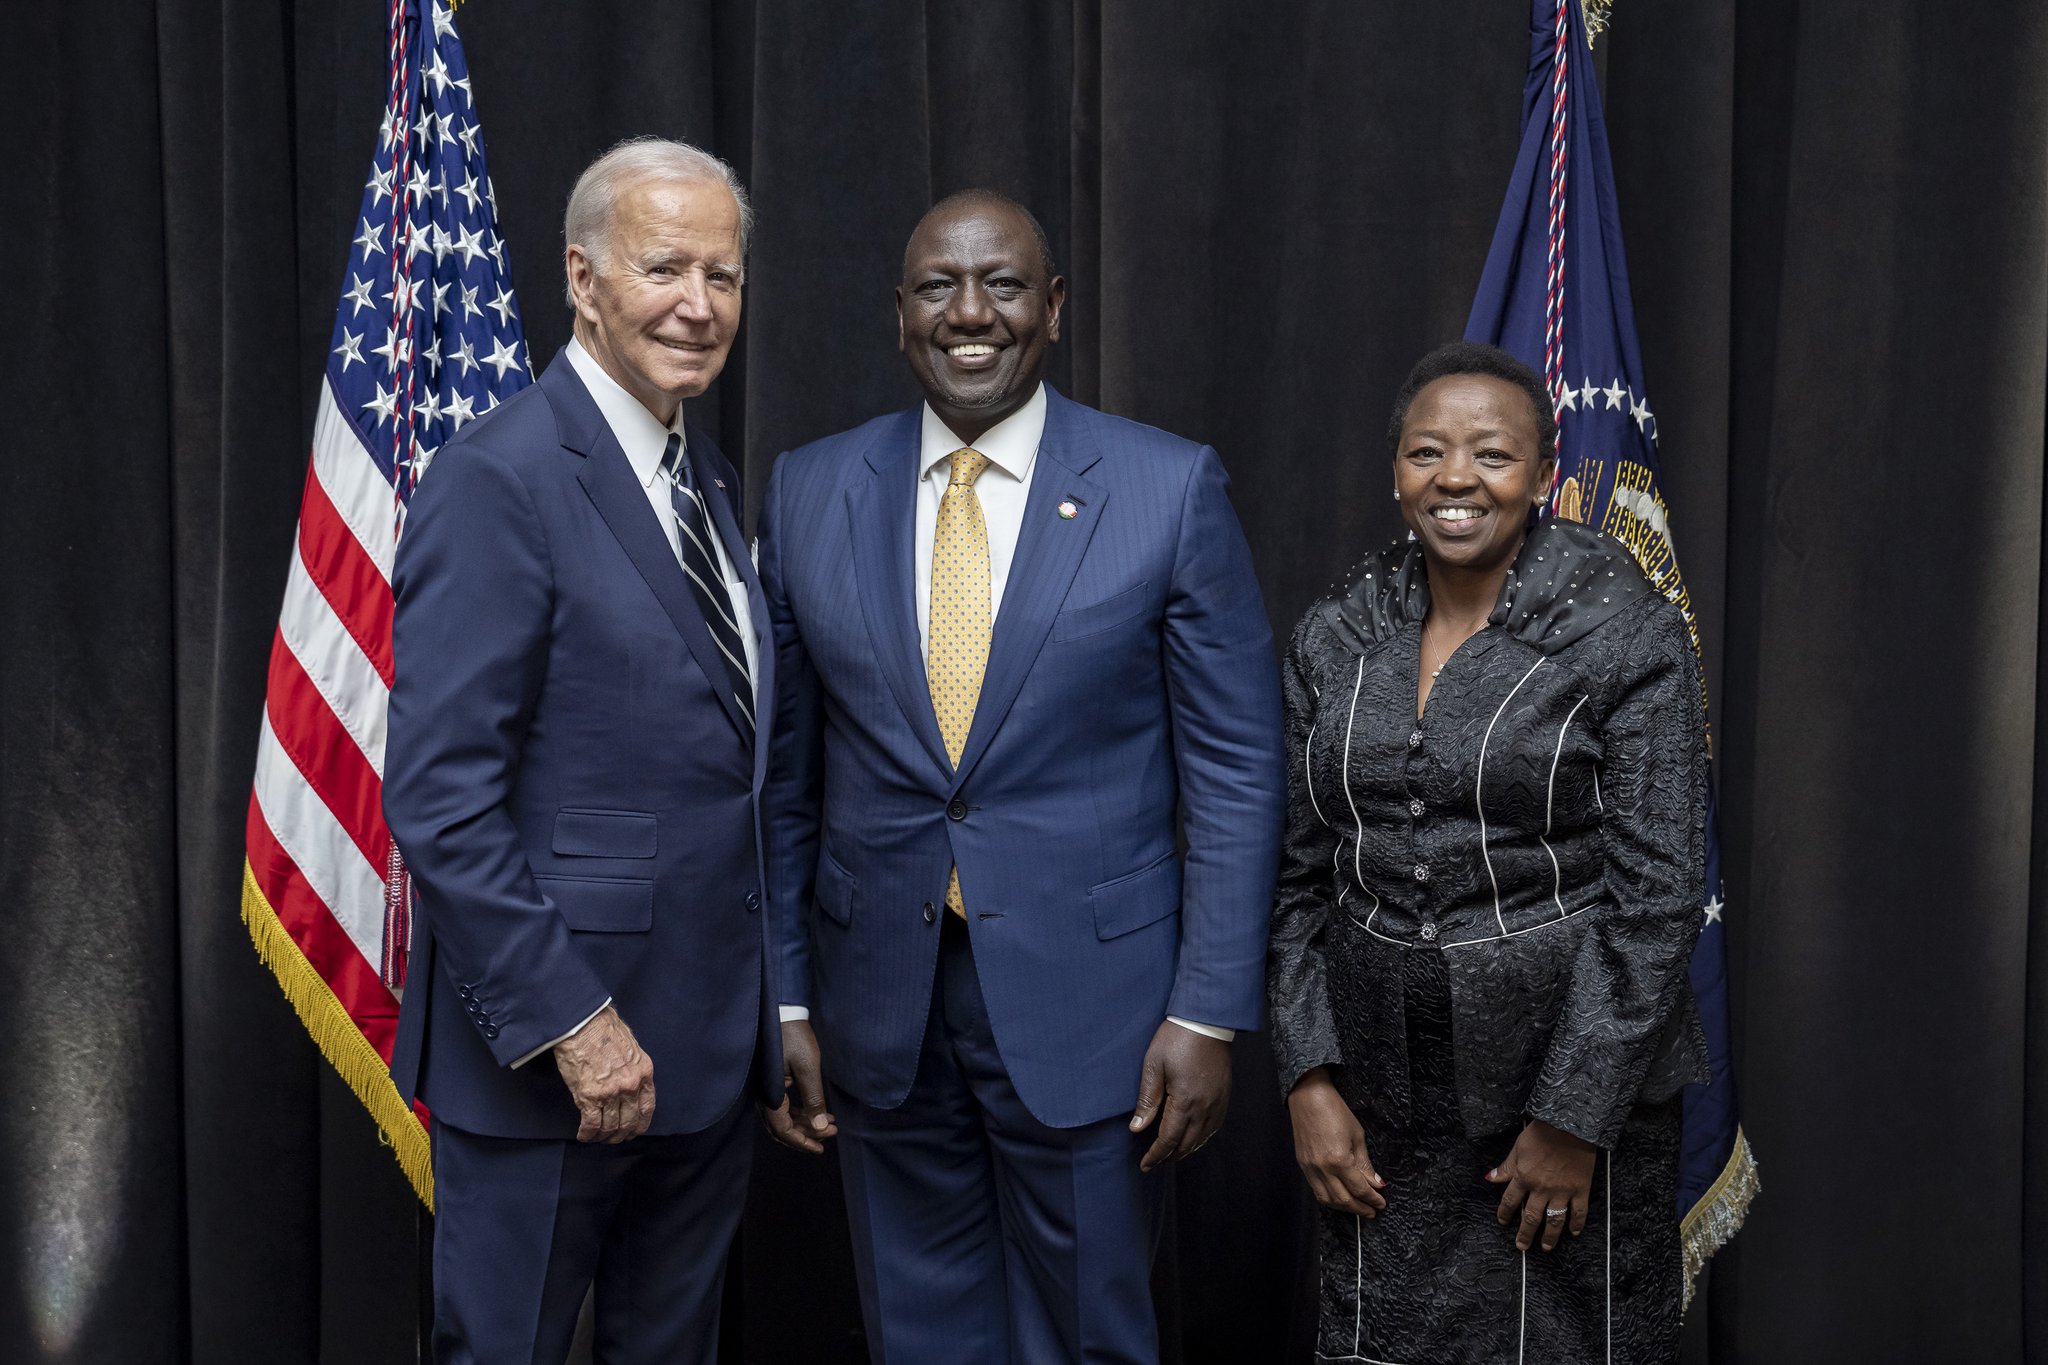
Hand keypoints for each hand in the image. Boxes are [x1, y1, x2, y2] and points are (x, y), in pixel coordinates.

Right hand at [551, 1005, 655, 1143]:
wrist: (583, 1024)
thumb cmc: (604, 1030)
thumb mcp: (632, 1049)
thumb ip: (633, 1070)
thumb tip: (629, 1087)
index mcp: (644, 1073)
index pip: (647, 1108)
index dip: (640, 1124)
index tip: (633, 1131)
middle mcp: (631, 1085)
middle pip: (629, 1122)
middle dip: (621, 1135)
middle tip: (612, 1139)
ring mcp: (611, 1092)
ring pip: (610, 1126)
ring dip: (603, 1137)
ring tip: (595, 1137)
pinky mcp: (589, 1096)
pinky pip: (592, 1124)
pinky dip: (587, 1134)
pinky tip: (583, 1135)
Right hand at [763, 1019, 837, 1154]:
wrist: (783, 1011)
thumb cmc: (793, 1037)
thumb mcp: (808, 1067)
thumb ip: (813, 1098)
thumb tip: (821, 1127)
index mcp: (769, 1094)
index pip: (782, 1129)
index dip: (801, 1142)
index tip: (821, 1148)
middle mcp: (764, 1095)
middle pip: (782, 1127)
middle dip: (807, 1134)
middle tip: (831, 1133)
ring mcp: (767, 1088)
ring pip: (784, 1117)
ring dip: (806, 1123)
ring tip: (830, 1123)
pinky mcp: (772, 1080)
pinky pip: (784, 1105)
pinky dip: (800, 1111)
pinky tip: (817, 1111)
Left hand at [1129, 1021, 1231, 1171]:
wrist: (1207, 1021)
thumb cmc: (1176, 1039)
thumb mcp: (1153, 1066)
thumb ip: (1147, 1100)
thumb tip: (1137, 1128)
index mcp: (1185, 1101)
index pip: (1169, 1139)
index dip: (1156, 1155)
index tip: (1145, 1165)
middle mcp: (1205, 1107)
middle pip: (1187, 1144)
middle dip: (1170, 1157)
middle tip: (1154, 1162)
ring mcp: (1218, 1102)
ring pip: (1202, 1138)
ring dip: (1186, 1150)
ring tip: (1170, 1154)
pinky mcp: (1225, 1095)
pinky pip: (1215, 1126)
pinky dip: (1202, 1138)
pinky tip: (1193, 1137)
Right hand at [1285, 1067, 1385, 1215]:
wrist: (1308, 1096)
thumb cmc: (1334, 1110)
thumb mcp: (1357, 1136)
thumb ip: (1365, 1164)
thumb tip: (1376, 1183)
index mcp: (1339, 1160)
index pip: (1359, 1189)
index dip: (1373, 1199)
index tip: (1381, 1203)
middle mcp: (1322, 1169)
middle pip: (1343, 1200)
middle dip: (1360, 1209)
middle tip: (1373, 1211)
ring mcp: (1309, 1168)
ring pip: (1327, 1200)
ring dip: (1344, 1207)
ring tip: (1358, 1207)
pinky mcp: (1302, 1165)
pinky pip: (1316, 1190)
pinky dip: (1330, 1198)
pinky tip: (1340, 1197)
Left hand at [1487, 1118, 1595, 1250]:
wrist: (1569, 1126)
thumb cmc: (1541, 1133)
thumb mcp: (1518, 1148)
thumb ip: (1506, 1167)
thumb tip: (1490, 1178)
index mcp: (1523, 1177)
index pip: (1510, 1202)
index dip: (1504, 1214)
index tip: (1503, 1222)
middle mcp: (1541, 1188)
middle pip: (1530, 1217)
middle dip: (1525, 1234)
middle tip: (1522, 1246)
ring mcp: (1562, 1191)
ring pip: (1554, 1221)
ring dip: (1549, 1237)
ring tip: (1546, 1247)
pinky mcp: (1580, 1189)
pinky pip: (1579, 1212)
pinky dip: (1577, 1224)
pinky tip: (1574, 1233)